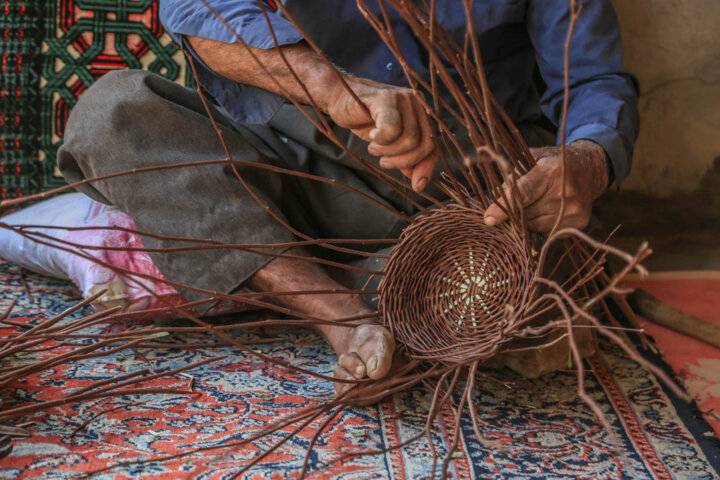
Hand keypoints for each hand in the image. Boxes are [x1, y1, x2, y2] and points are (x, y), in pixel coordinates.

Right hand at [323, 77, 438, 192]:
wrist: (339, 98)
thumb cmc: (365, 120)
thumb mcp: (389, 143)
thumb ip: (406, 157)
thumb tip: (419, 181)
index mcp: (421, 114)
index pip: (433, 146)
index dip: (426, 168)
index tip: (417, 186)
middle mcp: (417, 103)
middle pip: (424, 145)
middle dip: (403, 161)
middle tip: (383, 161)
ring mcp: (403, 99)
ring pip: (408, 140)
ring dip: (387, 151)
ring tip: (374, 146)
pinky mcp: (385, 98)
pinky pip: (392, 130)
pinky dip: (381, 140)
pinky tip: (372, 136)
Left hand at [483, 140, 609, 232]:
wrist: (592, 169)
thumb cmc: (554, 163)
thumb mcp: (532, 159)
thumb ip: (511, 177)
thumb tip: (493, 201)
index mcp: (550, 171)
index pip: (523, 193)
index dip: (505, 207)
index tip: (489, 219)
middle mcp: (564, 192)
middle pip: (525, 214)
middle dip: (516, 211)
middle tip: (519, 202)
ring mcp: (574, 209)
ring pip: (534, 226)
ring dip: (528, 219)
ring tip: (537, 203)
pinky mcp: (579, 222)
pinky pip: (547, 233)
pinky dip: (542, 225)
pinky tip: (548, 211)